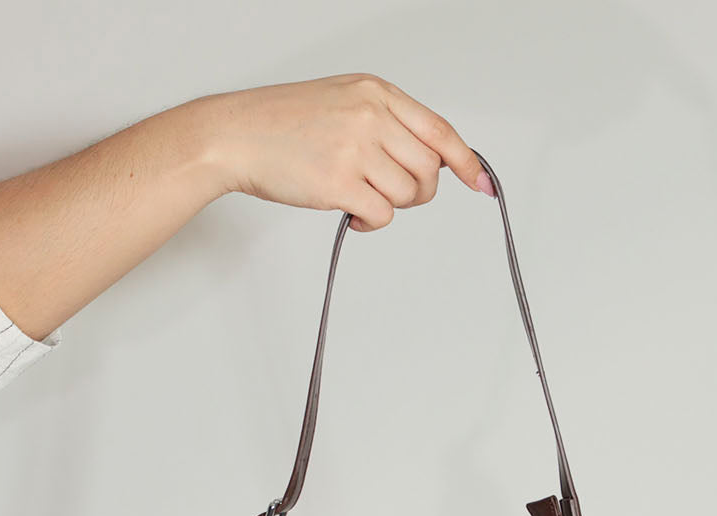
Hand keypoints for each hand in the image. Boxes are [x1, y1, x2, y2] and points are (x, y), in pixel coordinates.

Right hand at [198, 73, 493, 229]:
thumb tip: (429, 160)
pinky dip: (371, 222)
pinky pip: (382, 215)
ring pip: (408, 195)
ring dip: (389, 206)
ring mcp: (356, 149)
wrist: (236, 134)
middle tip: (389, 192)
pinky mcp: (339, 183)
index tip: (480, 182)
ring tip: (359, 196)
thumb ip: (386, 123)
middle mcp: (371, 116)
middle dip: (417, 192)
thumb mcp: (343, 102)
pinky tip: (350, 211)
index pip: (439, 130)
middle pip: (429, 170)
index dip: (466, 161)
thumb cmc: (284, 123)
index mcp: (376, 92)